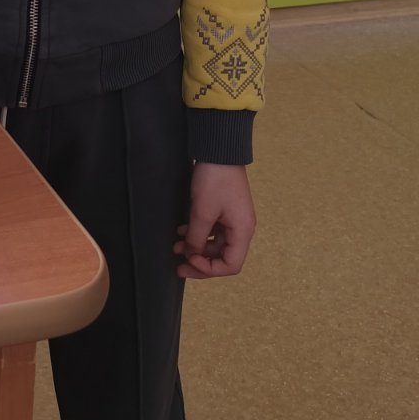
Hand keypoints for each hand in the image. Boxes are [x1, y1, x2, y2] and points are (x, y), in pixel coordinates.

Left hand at [174, 162, 255, 279]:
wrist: (219, 150)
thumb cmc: (215, 180)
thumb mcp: (202, 212)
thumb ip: (196, 238)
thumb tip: (191, 255)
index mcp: (242, 231)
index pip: (231, 265)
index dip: (209, 268)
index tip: (190, 260)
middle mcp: (241, 228)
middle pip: (222, 257)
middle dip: (200, 261)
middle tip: (179, 264)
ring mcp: (233, 219)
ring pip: (215, 243)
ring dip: (196, 247)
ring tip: (176, 245)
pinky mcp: (224, 210)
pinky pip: (212, 230)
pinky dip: (197, 233)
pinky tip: (181, 230)